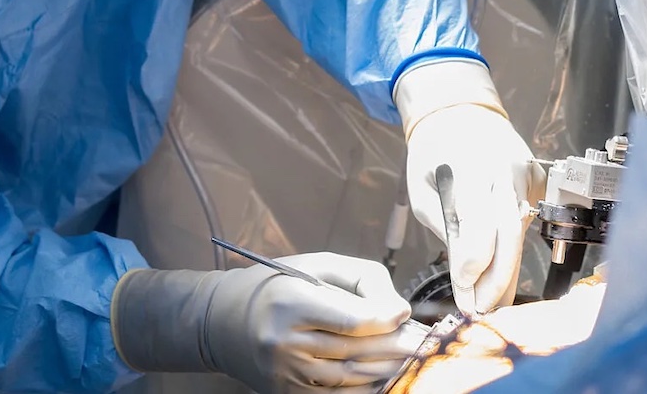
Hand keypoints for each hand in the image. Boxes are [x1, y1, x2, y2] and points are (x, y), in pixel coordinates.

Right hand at [112, 254, 427, 392]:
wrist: (222, 322)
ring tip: (411, 355)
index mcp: (289, 304)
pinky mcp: (287, 393)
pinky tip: (384, 372)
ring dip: (388, 368)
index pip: (352, 320)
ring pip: (353, 377)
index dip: (387, 319)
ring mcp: (286, 374)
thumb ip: (358, 278)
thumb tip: (398, 308)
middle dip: (397, 346)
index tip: (405, 314)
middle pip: (357, 351)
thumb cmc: (274, 286)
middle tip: (424, 339)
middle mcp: (286, 343)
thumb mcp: (311, 266)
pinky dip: (366, 385)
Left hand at [395, 59, 544, 315]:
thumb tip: (462, 273)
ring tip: (494, 303)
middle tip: (485, 310)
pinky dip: (514, 245)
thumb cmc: (433, 151)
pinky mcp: (537, 179)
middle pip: (509, 234)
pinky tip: (503, 268)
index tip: (465, 294)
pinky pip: (526, 219)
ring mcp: (526, 173)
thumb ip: (443, 226)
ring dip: (509, 270)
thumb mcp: (422, 189)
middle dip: (499, 279)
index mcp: (470, 168)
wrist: (459, 109)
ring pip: (521, 231)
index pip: (478, 226)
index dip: (474, 266)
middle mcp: (504, 169)